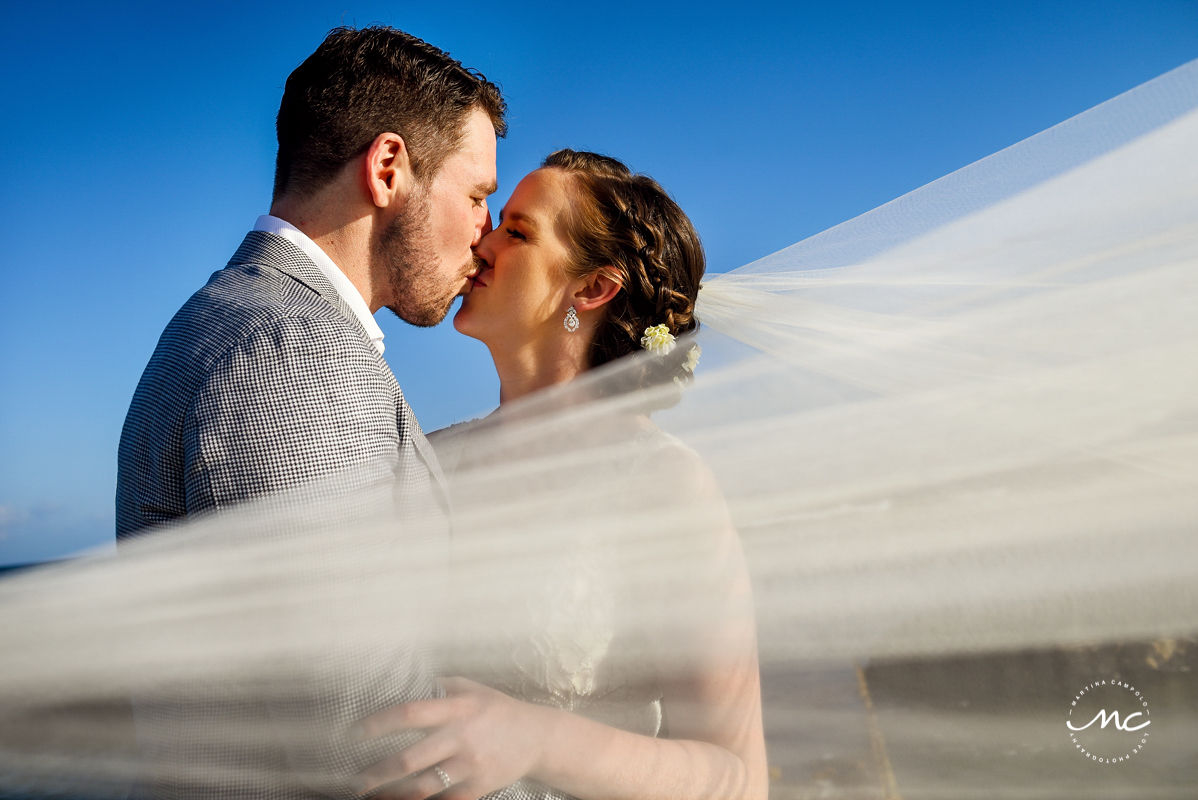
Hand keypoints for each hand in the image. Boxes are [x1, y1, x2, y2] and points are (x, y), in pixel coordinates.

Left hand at [354, 677, 553, 799]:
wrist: (538, 737)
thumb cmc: (499, 709)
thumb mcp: (474, 689)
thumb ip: (442, 686)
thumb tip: (407, 678)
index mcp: (457, 708)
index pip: (410, 714)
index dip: (379, 724)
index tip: (355, 733)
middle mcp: (462, 737)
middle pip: (410, 759)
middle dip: (377, 773)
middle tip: (355, 780)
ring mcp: (470, 765)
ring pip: (423, 787)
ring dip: (393, 795)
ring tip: (372, 798)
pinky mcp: (479, 787)